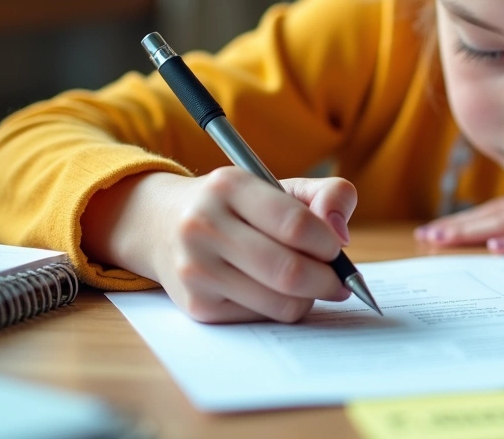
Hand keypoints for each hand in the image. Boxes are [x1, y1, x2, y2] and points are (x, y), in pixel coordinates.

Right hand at [83, 167, 356, 323]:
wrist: (161, 224)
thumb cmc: (237, 206)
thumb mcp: (279, 185)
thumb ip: (328, 195)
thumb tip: (342, 234)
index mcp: (229, 186)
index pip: (296, 224)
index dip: (328, 243)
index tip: (337, 248)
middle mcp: (204, 226)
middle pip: (290, 272)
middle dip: (328, 280)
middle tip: (340, 280)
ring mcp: (196, 269)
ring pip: (280, 303)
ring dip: (308, 298)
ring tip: (309, 283)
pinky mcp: (196, 306)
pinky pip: (261, 317)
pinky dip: (280, 308)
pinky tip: (274, 290)